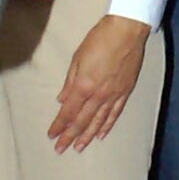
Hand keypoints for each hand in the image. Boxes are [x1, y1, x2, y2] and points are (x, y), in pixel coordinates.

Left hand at [48, 15, 150, 151]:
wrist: (127, 31)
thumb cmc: (99, 39)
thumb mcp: (78, 58)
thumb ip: (69, 81)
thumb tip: (62, 100)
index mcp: (84, 85)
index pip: (68, 111)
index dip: (59, 125)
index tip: (52, 135)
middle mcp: (98, 94)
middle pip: (82, 121)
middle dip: (70, 136)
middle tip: (61, 149)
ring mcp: (113, 95)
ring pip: (99, 121)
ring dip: (88, 136)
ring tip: (79, 147)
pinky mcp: (125, 92)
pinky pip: (115, 114)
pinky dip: (107, 125)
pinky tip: (102, 134)